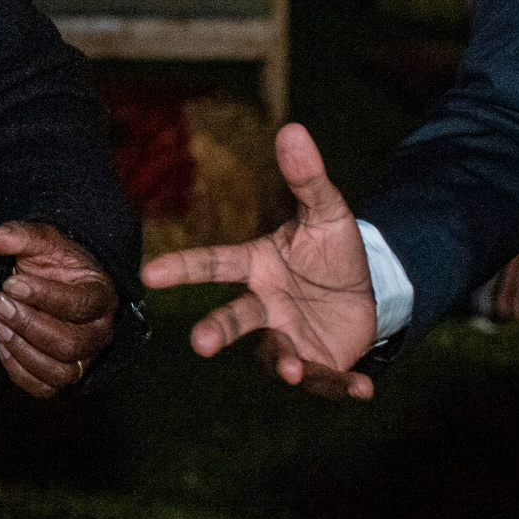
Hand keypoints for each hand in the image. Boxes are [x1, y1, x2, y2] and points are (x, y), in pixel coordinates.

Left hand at [0, 222, 117, 397]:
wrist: (58, 283)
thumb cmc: (54, 263)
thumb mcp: (42, 241)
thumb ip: (19, 236)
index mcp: (101, 295)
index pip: (80, 305)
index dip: (44, 296)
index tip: (10, 283)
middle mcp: (99, 332)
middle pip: (70, 344)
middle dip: (28, 325)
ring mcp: (85, 358)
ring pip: (61, 372)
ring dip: (23, 350)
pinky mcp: (65, 375)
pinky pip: (46, 389)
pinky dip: (20, 373)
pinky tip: (2, 345)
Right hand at [140, 123, 379, 399]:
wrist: (367, 293)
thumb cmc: (334, 251)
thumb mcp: (328, 213)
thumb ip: (308, 178)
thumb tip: (292, 128)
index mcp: (258, 267)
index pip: (215, 264)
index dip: (182, 269)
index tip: (150, 275)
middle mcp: (266, 305)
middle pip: (235, 317)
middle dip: (216, 330)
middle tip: (200, 343)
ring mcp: (289, 337)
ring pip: (274, 354)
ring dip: (281, 362)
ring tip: (291, 370)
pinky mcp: (317, 363)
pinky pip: (324, 379)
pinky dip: (339, 386)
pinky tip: (363, 389)